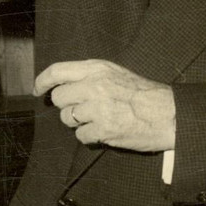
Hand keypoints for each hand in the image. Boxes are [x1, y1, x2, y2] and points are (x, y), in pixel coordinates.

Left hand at [34, 59, 174, 151]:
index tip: (37, 90)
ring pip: (67, 118)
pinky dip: (89, 136)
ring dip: (78, 122)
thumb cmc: (142, 93)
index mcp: (96, 69)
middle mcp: (94, 86)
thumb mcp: (115, 72)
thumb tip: (62, 83)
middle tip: (82, 108)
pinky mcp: (104, 129)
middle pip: (59, 98)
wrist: (168, 114)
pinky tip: (103, 131)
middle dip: (67, 106)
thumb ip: (89, 74)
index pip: (57, 71)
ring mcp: (98, 108)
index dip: (42, 81)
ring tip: (97, 119)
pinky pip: (81, 135)